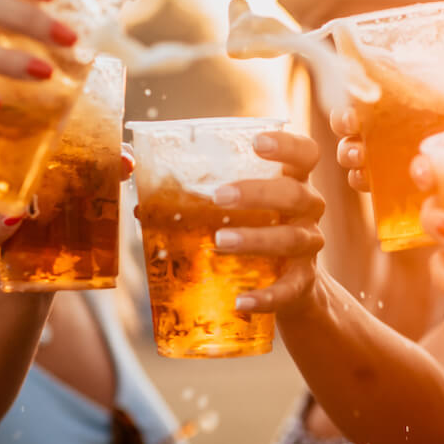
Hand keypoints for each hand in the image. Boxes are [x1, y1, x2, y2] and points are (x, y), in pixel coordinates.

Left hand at [211, 131, 325, 314]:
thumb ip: (200, 194)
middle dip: (257, 193)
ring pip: (291, 239)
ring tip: (219, 241)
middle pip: (295, 194)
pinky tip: (240, 301)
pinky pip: (289, 288)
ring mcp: (308, 245)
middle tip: (218, 196)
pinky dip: (266, 297)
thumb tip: (135, 191)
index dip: (286, 145)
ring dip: (255, 239)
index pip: (305, 154)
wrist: (292, 284)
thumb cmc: (256, 229)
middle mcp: (308, 210)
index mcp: (294, 181)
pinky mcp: (303, 281)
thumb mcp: (241, 207)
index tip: (256, 143)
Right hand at [330, 72, 443, 191]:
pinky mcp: (401, 194)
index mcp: (412, 107)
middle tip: (354, 134)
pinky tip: (369, 185)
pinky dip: (364, 184)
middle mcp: (395, 134)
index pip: (372, 97)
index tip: (352, 110)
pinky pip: (372, 190)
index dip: (354, 100)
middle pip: (355, 128)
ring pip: (357, 159)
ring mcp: (395, 165)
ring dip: (351, 159)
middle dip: (345, 130)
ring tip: (362, 164)